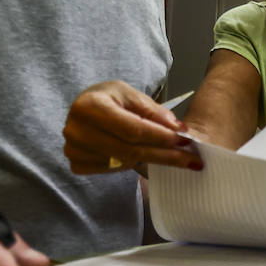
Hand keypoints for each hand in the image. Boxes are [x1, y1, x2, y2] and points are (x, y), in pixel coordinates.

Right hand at [63, 81, 199, 173]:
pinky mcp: (77, 164)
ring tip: (170, 154)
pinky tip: (141, 155)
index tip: (185, 141)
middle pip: (130, 150)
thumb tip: (177, 129)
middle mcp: (76, 130)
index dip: (161, 137)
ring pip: (124, 162)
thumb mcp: (131, 95)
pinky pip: (112, 170)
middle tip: (191, 160)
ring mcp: (74, 150)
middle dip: (165, 155)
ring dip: (151, 159)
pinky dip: (131, 164)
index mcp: (89, 106)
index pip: (133, 129)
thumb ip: (153, 110)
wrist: (85, 108)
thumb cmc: (111, 98)